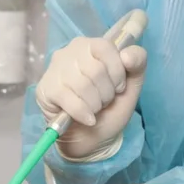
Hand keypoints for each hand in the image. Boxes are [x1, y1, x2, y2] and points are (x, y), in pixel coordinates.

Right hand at [36, 17, 146, 159]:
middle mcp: (69, 52)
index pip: (105, 47)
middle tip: (104, 101)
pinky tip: (87, 118)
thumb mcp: (131, 85)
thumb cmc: (110, 107)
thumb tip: (126, 56)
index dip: (116, 72)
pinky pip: (69, 100)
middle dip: (106, 92)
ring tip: (94, 108)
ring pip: (82, 85)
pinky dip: (83, 113)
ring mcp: (54, 70)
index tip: (118, 87)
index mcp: (91, 46)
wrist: (92, 137)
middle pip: (95, 69)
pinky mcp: (45, 90)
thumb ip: (137, 63)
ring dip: (95, 104)